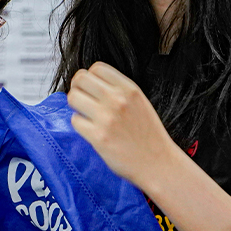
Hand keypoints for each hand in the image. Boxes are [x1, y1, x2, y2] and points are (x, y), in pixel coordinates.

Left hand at [67, 61, 182, 192]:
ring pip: (73, 97)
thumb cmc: (148, 135)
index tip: (91, 87)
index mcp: (129, 89)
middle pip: (81, 79)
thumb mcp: (139, 102)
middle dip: (78, 87)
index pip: (97, 67)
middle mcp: (118, 100)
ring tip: (86, 114)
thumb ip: (118, 91)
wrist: (158, 163)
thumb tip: (90, 83)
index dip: (90, 76)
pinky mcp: (98, 137)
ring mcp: (107, 118)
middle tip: (82, 99)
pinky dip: (80, 125)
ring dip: (76, 105)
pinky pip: (75, 120)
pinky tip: (91, 130)